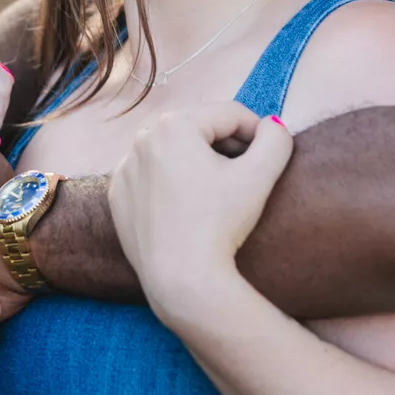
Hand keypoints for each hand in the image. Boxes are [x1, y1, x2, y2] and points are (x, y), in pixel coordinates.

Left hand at [109, 103, 291, 319]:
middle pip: (200, 130)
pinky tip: (189, 206)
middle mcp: (142, 138)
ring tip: (219, 192)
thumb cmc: (220, 224)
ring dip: (199, 162)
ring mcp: (125, 168)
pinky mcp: (118, 195)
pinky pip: (152, 176)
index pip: (231, 115)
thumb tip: (272, 126)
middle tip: (246, 176)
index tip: (269, 159)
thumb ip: (276, 139)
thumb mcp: (260, 176)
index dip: (258, 134)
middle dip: (226, 147)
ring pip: (175, 152)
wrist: (182, 279)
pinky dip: (172, 183)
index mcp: (174, 124)